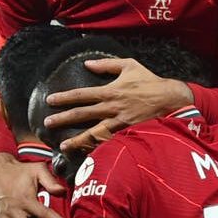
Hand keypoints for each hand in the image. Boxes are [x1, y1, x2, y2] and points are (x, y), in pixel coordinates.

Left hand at [43, 58, 192, 153]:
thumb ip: (107, 65)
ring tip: (62, 145)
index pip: (81, 95)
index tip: (50, 101)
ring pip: (93, 133)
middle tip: (47, 123)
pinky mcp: (127, 133)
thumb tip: (87, 64)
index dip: (64, 98)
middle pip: (82, 115)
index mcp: (110, 91)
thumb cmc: (150, 81)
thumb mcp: (129, 66)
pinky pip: (109, 141)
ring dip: (77, 140)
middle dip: (63, 119)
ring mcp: (119, 123)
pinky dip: (97, 148)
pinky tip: (86, 153)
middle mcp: (112, 108)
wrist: (171, 99)